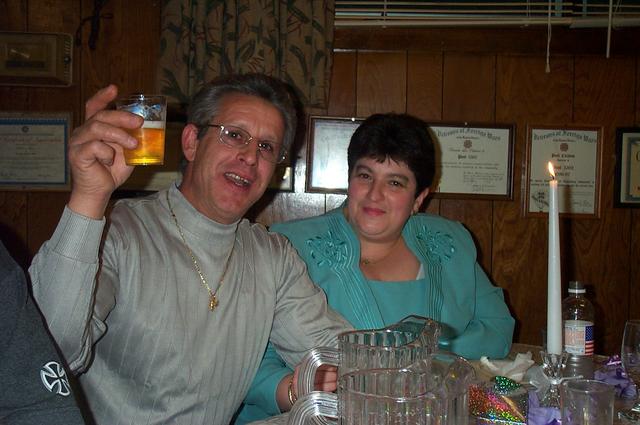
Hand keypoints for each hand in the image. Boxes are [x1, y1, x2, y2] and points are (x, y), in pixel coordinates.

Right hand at [67, 84, 142, 218]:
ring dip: (118, 135)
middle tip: (139, 122)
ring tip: (133, 144)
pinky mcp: (77, 154)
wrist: (99, 192)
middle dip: (122, 116)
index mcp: (94, 128)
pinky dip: (107, 153)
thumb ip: (132, 139)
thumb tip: (150, 130)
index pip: (94, 107)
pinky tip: (110, 161)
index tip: (115, 89)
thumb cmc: (111, 170)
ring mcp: (77, 142)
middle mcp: (83, 132)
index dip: (103, 96)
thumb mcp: (126, 152)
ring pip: (97, 128)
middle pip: (101, 116)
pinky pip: (94, 147)